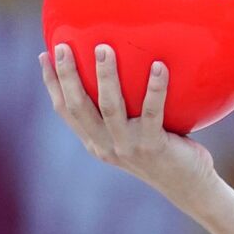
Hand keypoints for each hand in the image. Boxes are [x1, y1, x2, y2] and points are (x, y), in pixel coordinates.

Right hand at [40, 43, 217, 206]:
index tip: (44, 56)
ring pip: (110, 107)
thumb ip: (129, 112)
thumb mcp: (138, 136)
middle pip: (78, 107)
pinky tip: (160, 65)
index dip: (53, 84)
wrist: (189, 186)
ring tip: (104, 49)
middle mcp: (106, 146)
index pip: (66, 111)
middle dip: (67, 76)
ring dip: (106, 76)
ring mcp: (128, 147)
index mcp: (96, 142)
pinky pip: (153, 111)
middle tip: (64, 47)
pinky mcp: (153, 146)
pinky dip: (155, 87)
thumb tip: (132, 67)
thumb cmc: (168, 153)